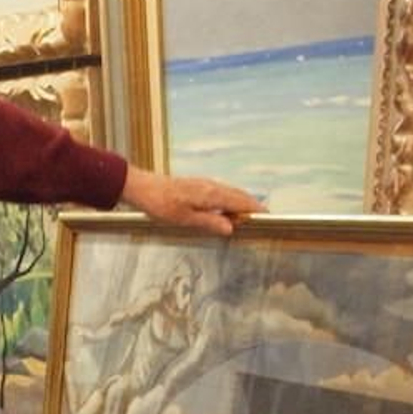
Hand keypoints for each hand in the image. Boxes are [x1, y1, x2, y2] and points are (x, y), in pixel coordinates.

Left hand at [120, 165, 261, 236]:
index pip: (241, 202)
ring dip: (241, 204)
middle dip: (252, 207)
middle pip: (239, 196)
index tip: (269, 218)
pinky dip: (230, 202)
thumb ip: (209, 222)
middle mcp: (212, 187)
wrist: (142, 187)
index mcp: (212, 195)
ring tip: (248, 219)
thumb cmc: (161, 204)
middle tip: (264, 220)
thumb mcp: (184, 219)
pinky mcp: (198, 186)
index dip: (256, 210)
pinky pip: (221, 193)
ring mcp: (205, 185)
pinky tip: (226, 211)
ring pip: (230, 194)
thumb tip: (232, 228)